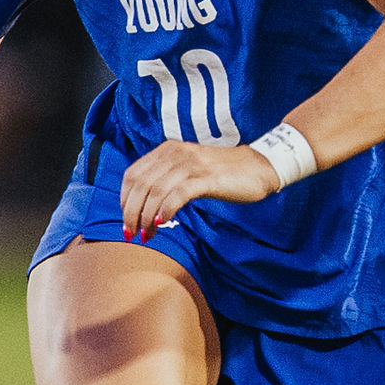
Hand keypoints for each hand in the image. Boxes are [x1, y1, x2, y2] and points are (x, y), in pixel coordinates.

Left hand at [120, 139, 288, 242]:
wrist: (259, 166)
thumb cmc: (222, 173)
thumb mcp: (189, 170)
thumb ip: (167, 179)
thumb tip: (144, 205)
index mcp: (167, 150)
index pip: (132, 174)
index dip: (124, 200)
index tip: (127, 220)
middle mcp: (176, 154)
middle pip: (141, 185)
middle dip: (132, 212)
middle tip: (132, 233)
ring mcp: (192, 165)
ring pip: (156, 191)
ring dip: (146, 216)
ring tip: (147, 234)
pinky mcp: (207, 178)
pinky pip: (179, 193)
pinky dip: (167, 208)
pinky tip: (163, 222)